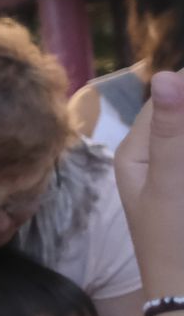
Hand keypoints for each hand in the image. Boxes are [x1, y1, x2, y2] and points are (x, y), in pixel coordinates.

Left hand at [116, 70, 183, 301]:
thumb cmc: (173, 241)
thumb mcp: (171, 182)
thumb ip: (173, 132)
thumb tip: (166, 74)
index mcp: (137, 149)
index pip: (172, 94)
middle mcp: (156, 155)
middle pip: (183, 116)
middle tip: (181, 177)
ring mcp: (176, 171)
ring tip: (181, 191)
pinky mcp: (183, 182)